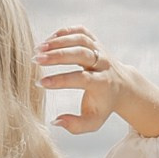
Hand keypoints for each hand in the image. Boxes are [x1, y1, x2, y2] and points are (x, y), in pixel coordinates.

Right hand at [36, 28, 158, 142]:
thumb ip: (75, 126)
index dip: (60, 80)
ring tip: (39, 49)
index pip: (80, 79)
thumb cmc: (103, 105)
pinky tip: (49, 40)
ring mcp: (100, 50)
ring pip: (81, 39)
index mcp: (102, 83)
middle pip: (81, 54)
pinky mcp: (96, 41)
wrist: (122, 86)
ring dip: (59, 42)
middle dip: (58, 56)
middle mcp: (103, 64)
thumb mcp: (93, 122)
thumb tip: (56, 121)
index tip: (41, 83)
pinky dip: (65, 32)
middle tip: (36, 59)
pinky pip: (82, 31)